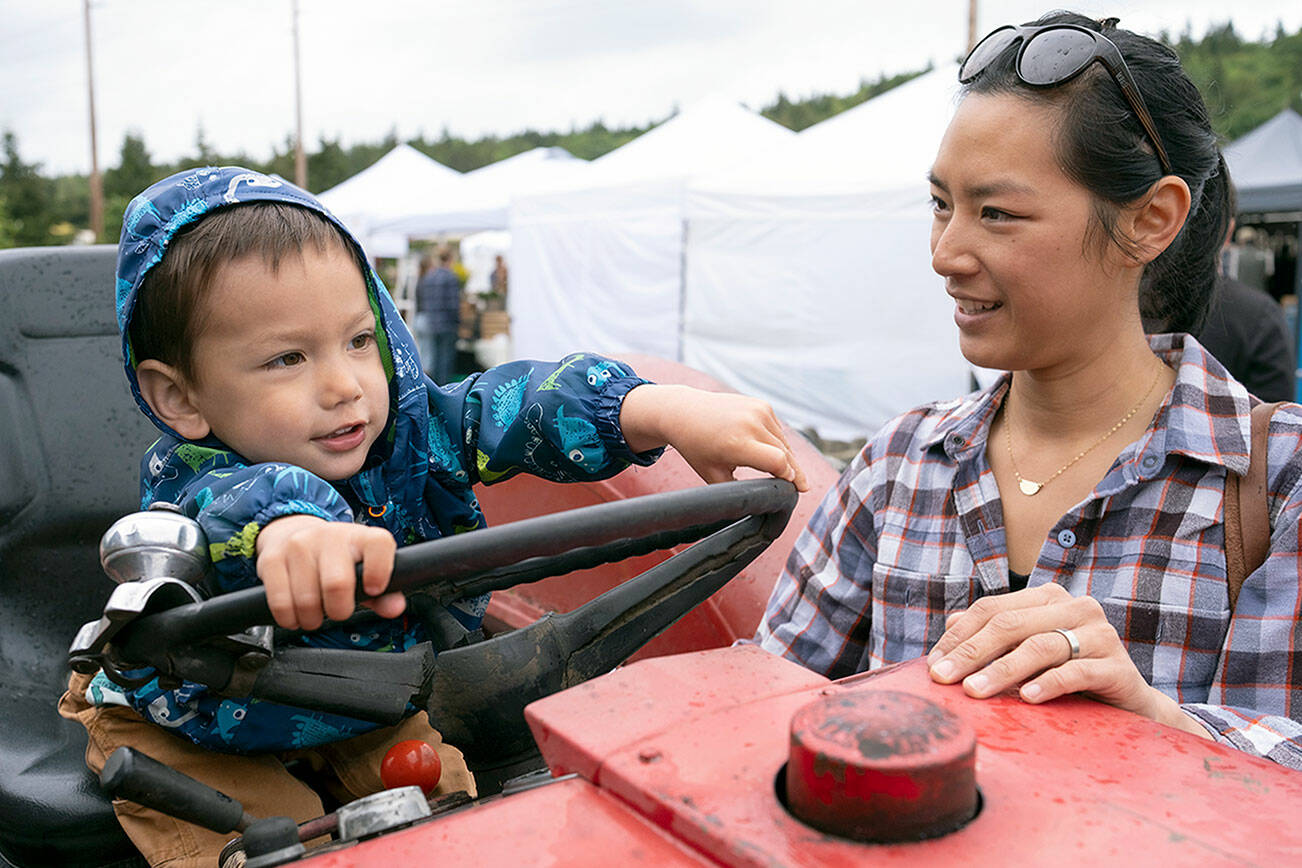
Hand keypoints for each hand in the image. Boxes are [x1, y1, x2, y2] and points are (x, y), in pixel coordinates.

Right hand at [255, 515, 402, 630]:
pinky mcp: (272, 559)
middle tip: (337, 612)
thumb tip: (395, 607)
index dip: (379, 571)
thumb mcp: (364, 569)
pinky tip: (295, 614)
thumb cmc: (337, 559)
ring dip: (312, 618)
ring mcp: (298, 545)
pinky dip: (289, 618)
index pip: (379, 545)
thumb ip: (384, 592)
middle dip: (339, 611)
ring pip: (307, 599)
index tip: (373, 589)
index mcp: (360, 537)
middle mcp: (329, 536)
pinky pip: (280, 602)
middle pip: (337, 584)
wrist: (292, 533)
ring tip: (315, 614)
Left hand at [619, 384, 807, 490]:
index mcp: (737, 443)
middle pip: (786, 453)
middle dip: (794, 472)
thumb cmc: (696, 446)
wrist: (684, 412)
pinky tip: (770, 450)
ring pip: (784, 441)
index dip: (790, 477)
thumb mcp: (712, 475)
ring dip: (787, 456)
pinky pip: (778, 429)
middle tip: (802, 486)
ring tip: (784, 471)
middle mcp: (750, 424)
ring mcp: (757, 410)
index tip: (796, 489)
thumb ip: (737, 491)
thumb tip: (759, 503)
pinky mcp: (761, 404)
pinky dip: (777, 441)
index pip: (778, 462)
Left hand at [925, 583, 1210, 737]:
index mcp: (1047, 598)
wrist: (1127, 704)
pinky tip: (1025, 699)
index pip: (991, 609)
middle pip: (1010, 625)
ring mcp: (1100, 634)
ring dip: (1001, 670)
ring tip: (974, 692)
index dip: (958, 637)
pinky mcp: (1118, 666)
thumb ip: (995, 635)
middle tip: (943, 679)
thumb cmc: (1067, 674)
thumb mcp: (1027, 652)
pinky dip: (1047, 684)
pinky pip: (1076, 672)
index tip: (932, 665)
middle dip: (971, 653)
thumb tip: (951, 620)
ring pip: (1040, 647)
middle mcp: (1075, 607)